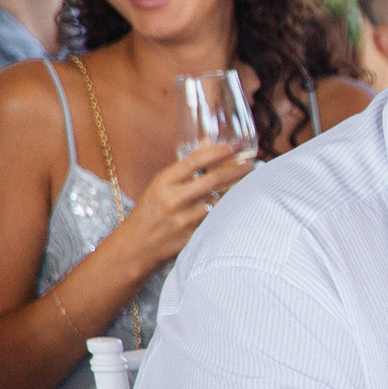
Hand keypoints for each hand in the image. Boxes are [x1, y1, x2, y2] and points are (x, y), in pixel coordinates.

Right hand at [108, 142, 258, 269]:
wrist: (136, 247)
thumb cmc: (150, 211)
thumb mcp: (160, 185)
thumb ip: (185, 166)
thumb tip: (209, 141)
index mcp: (164, 182)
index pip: (194, 160)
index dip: (218, 151)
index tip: (237, 145)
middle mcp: (174, 199)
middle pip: (213, 180)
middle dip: (237, 170)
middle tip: (251, 165)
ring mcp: (184, 219)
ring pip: (220, 201)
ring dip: (237, 192)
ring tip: (250, 184)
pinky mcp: (193, 237)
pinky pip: (218, 220)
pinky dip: (230, 211)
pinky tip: (240, 206)